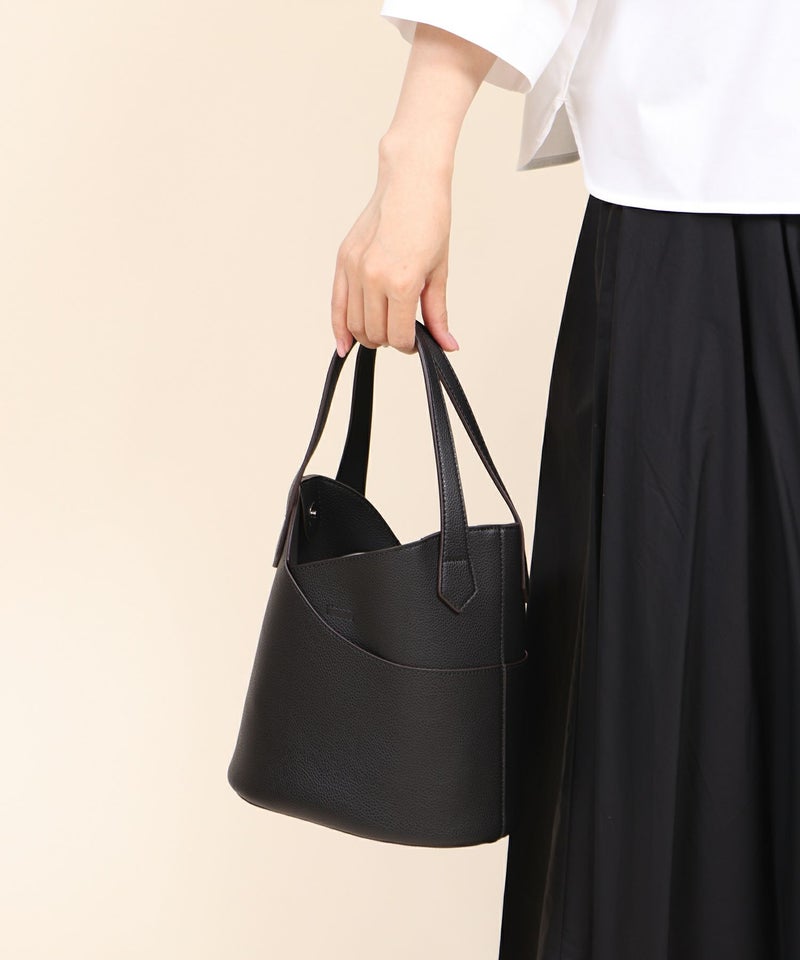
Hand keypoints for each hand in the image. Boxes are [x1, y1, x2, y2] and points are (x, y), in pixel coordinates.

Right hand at [331, 138, 459, 356]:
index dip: (409, 345)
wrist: (410, 182)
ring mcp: (354, 269)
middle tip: (402, 332)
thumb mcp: (439, 272)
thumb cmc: (429, 219)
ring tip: (383, 329)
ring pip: (354, 324)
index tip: (416, 341)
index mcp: (402, 282)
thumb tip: (446, 345)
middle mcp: (373, 278)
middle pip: (375, 334)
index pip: (398, 336)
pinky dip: (339, 329)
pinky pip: (336, 306)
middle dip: (390, 340)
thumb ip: (437, 313)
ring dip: (369, 335)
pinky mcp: (343, 261)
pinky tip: (344, 345)